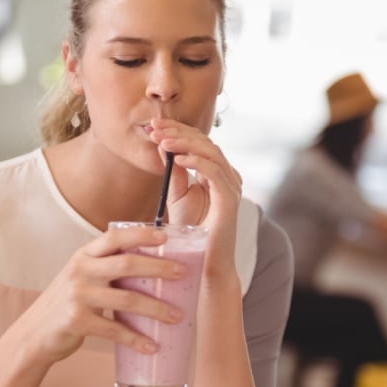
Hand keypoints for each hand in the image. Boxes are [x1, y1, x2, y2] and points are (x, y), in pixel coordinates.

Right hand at [13, 225, 185, 365]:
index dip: (141, 234)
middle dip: (159, 268)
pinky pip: (114, 330)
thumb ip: (106, 269)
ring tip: (176, 316)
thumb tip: (152, 268)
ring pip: (127, 299)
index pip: (114, 237)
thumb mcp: (80, 277)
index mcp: (83, 256)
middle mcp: (80, 271)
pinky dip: (136, 339)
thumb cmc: (66, 304)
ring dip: (156, 309)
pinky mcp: (77, 321)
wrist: (34, 333)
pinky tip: (152, 346)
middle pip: (127, 264)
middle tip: (183, 274)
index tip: (166, 237)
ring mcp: (78, 295)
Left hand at [149, 118, 242, 270]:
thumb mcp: (177, 195)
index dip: (177, 130)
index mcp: (217, 173)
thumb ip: (173, 171)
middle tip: (156, 128)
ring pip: (212, 153)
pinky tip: (178, 158)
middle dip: (179, 132)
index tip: (154, 125)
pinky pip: (215, 173)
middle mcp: (228, 176)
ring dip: (185, 143)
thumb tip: (163, 144)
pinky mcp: (230, 199)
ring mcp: (231, 187)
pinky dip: (197, 162)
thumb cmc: (191, 232)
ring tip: (163, 140)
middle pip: (206, 142)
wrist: (201, 261)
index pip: (199, 142)